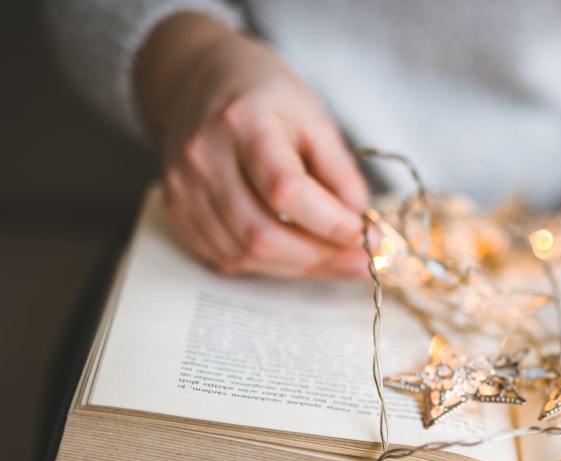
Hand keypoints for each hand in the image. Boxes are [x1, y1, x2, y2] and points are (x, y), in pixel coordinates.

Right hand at [134, 12, 371, 277]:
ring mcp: (184, 187)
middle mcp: (203, 157)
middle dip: (320, 257)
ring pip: (244, 253)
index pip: (285, 190)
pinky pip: (226, 257)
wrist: (201, 79)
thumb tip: (360, 221)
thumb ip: (339, 171)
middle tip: (362, 261)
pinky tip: (300, 256)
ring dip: (299, 267)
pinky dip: (269, 266)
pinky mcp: (177, 209)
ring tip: (338, 261)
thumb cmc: (265, 95)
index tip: (369, 235)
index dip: (331, 223)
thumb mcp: (313, 118)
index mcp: (241, 123)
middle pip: (261, 233)